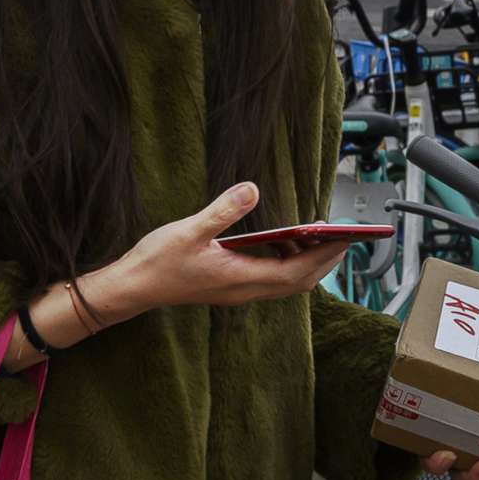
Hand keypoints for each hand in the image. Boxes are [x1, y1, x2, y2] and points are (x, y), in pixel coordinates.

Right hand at [100, 183, 351, 314]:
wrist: (134, 287)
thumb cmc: (158, 261)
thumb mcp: (190, 230)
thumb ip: (223, 210)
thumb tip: (251, 189)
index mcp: (239, 278)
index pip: (296, 272)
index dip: (323, 256)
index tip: (343, 240)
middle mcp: (244, 289)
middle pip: (298, 282)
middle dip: (323, 260)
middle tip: (343, 237)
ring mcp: (238, 290)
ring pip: (285, 282)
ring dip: (305, 262)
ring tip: (317, 235)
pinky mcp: (230, 286)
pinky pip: (270, 278)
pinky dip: (286, 262)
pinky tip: (283, 241)